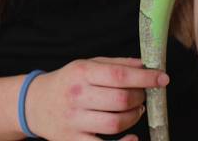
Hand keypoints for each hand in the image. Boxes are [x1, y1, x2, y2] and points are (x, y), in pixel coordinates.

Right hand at [25, 57, 167, 140]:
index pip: (119, 75)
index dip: (145, 78)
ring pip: (116, 123)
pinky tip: (132, 137)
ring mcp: (75, 121)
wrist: (35, 104)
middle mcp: (77, 96)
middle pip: (120, 100)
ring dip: (134, 117)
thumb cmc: (67, 82)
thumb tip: (145, 64)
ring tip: (135, 111)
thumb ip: (116, 63)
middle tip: (142, 96)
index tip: (163, 78)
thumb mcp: (86, 65)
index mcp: (82, 73)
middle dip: (139, 98)